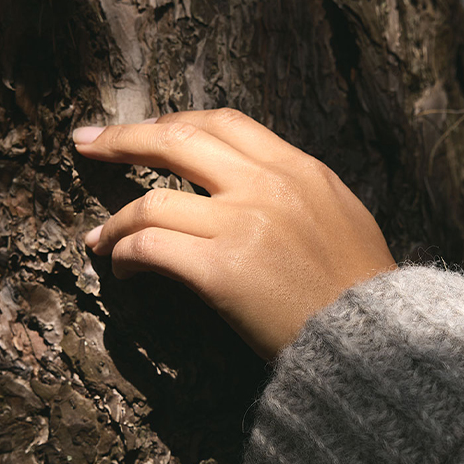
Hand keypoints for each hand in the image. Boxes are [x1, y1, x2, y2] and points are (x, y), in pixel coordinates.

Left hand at [74, 109, 396, 359]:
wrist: (378, 342)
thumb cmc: (360, 288)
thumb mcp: (340, 216)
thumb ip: (295, 188)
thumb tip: (244, 182)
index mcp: (300, 168)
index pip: (223, 122)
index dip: (174, 121)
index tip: (145, 128)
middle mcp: (268, 185)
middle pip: (178, 140)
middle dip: (123, 139)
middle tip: (86, 145)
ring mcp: (243, 225)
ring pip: (151, 203)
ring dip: (115, 221)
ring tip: (99, 240)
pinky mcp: (221, 270)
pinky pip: (150, 248)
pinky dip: (125, 255)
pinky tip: (124, 270)